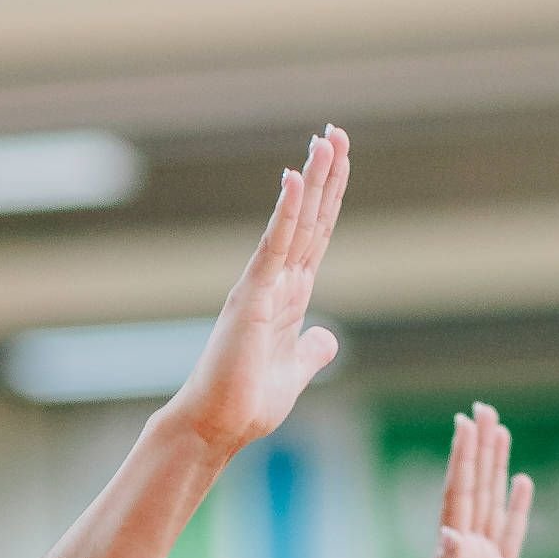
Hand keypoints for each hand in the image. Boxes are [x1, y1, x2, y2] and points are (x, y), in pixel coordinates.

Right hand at [166, 129, 349, 464]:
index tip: (340, 161)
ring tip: (325, 139)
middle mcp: (277, 282)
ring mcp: (263, 285)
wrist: (218, 426)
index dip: (330, 199)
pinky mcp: (251, 296)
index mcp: (290, 297)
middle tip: (336, 131)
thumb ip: (313, 351)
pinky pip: (274, 246)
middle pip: (310, 219)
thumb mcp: (296, 374)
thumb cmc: (248, 403)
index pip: (317, 236)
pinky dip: (286, 211)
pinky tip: (296, 177)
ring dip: (312, 180)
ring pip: (295, 222)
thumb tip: (328, 338)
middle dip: (325, 175)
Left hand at [414, 401, 528, 557]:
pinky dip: (517, 507)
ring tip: (500, 431)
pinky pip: (512, 535)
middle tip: (483, 409)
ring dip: (496, 468)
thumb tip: (451, 535)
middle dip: (479, 449)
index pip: (457, 497)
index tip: (465, 423)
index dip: (462, 460)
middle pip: (474, 490)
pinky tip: (522, 482)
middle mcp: (464, 554)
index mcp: (450, 557)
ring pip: (492, 504)